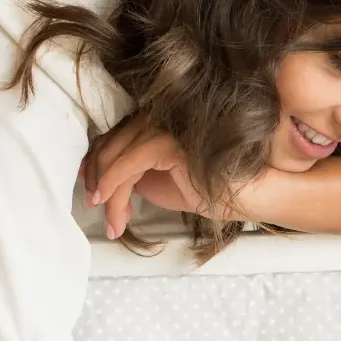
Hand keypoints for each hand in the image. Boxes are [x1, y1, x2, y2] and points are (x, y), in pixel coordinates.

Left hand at [81, 116, 222, 238]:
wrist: (247, 198)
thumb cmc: (209, 190)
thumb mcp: (158, 183)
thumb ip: (131, 174)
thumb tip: (101, 182)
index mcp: (154, 122)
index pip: (112, 139)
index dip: (96, 168)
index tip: (93, 195)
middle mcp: (156, 116)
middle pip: (108, 145)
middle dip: (97, 182)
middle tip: (99, 212)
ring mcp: (163, 126)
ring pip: (115, 157)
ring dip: (107, 193)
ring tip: (112, 223)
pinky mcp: (168, 142)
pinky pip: (128, 163)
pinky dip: (113, 185)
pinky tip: (107, 204)